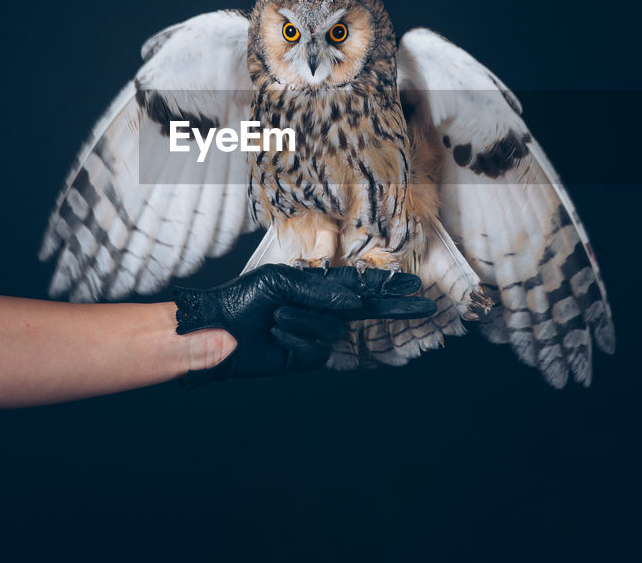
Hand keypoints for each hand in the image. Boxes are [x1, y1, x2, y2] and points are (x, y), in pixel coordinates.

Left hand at [172, 263, 435, 382]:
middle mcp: (322, 310)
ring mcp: (316, 334)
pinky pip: (317, 348)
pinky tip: (276, 332)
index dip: (386, 286)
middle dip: (394, 306)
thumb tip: (355, 301)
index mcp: (317, 287)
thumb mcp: (281, 282)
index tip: (413, 285)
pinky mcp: (306, 358)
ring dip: (305, 320)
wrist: (217, 330)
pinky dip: (297, 337)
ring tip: (276, 316)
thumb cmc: (245, 298)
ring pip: (334, 329)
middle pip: (368, 309)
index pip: (360, 285)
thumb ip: (320, 290)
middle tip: (424, 305)